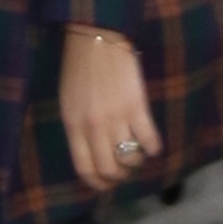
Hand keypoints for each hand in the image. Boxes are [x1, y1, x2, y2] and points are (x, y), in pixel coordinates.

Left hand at [60, 24, 162, 192]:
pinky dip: (153, 148)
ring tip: (138, 155)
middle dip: (119, 177)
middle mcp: (93, 128)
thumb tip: (94, 152)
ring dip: (136, 163)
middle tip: (125, 171)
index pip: (85, 168)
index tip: (107, 184)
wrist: (96, 39)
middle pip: (109, 169)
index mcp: (73, 126)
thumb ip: (78, 128)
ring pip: (130, 159)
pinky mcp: (136, 108)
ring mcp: (115, 119)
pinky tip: (153, 145)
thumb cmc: (79, 68)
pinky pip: (148, 141)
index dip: (98, 183)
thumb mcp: (69, 102)